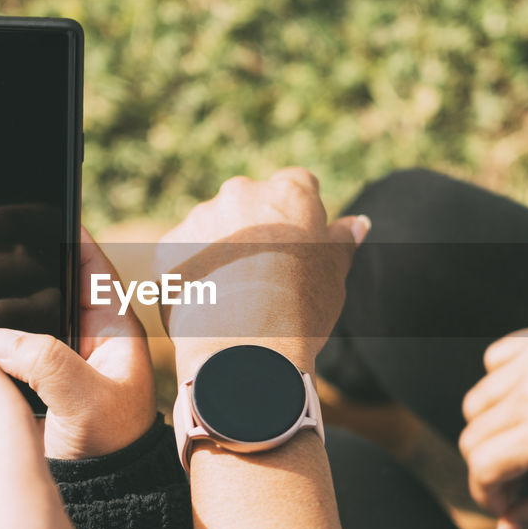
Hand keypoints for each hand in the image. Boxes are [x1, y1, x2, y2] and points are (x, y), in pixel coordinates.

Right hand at [0, 227, 155, 460]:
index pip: (89, 265)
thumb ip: (45, 361)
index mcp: (110, 331)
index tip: (32, 210)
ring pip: (11, 340)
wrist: (108, 503)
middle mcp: (83, 344)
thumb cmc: (114, 449)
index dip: (64, 234)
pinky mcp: (34, 401)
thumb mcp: (85, 400)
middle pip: (40, 294)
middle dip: (1, 281)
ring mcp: (56, 372)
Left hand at [153, 168, 369, 380]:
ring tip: (234, 295)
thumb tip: (357, 222)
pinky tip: (207, 303)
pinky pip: (184, 253)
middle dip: (256, 227)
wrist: (244, 346)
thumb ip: (342, 241)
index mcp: (290, 193)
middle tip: (266, 273)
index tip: (298, 244)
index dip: (299, 214)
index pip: (298, 183)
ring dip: (221, 248)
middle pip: (250, 201)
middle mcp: (242, 192)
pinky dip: (193, 272)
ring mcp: (202, 217)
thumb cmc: (302, 309)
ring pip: (214, 226)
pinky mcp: (170, 246)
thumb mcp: (334, 274)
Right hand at [458, 324, 527, 528]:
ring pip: (476, 401)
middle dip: (488, 467)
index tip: (507, 503)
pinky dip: (500, 383)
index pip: (481, 467)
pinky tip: (526, 398)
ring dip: (491, 427)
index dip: (486, 494)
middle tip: (519, 478)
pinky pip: (494, 361)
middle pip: (472, 437)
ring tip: (523, 438)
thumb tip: (505, 528)